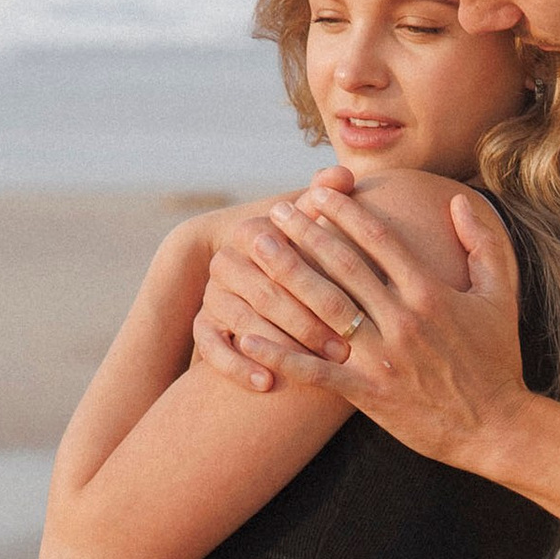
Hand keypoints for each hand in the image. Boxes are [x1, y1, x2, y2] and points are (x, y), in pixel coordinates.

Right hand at [192, 170, 359, 394]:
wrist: (251, 272)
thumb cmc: (300, 249)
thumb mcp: (311, 222)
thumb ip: (326, 199)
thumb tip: (344, 174)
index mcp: (253, 232)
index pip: (287, 261)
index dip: (322, 287)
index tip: (358, 313)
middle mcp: (226, 261)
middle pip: (267, 296)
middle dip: (308, 325)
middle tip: (343, 351)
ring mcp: (211, 295)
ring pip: (244, 325)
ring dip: (281, 349)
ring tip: (314, 369)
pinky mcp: (201, 325)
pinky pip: (212, 350)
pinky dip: (238, 368)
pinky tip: (266, 384)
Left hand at [197, 186, 532, 470]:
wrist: (498, 428)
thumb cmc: (498, 360)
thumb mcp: (502, 294)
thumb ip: (485, 242)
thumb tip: (459, 199)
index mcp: (430, 292)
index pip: (378, 239)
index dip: (344, 212)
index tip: (317, 193)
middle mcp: (402, 319)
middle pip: (342, 264)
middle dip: (305, 232)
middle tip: (276, 210)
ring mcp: (383, 358)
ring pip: (322, 309)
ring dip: (285, 275)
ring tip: (256, 252)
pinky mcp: (369, 394)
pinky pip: (315, 371)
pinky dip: (279, 354)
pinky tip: (247, 337)